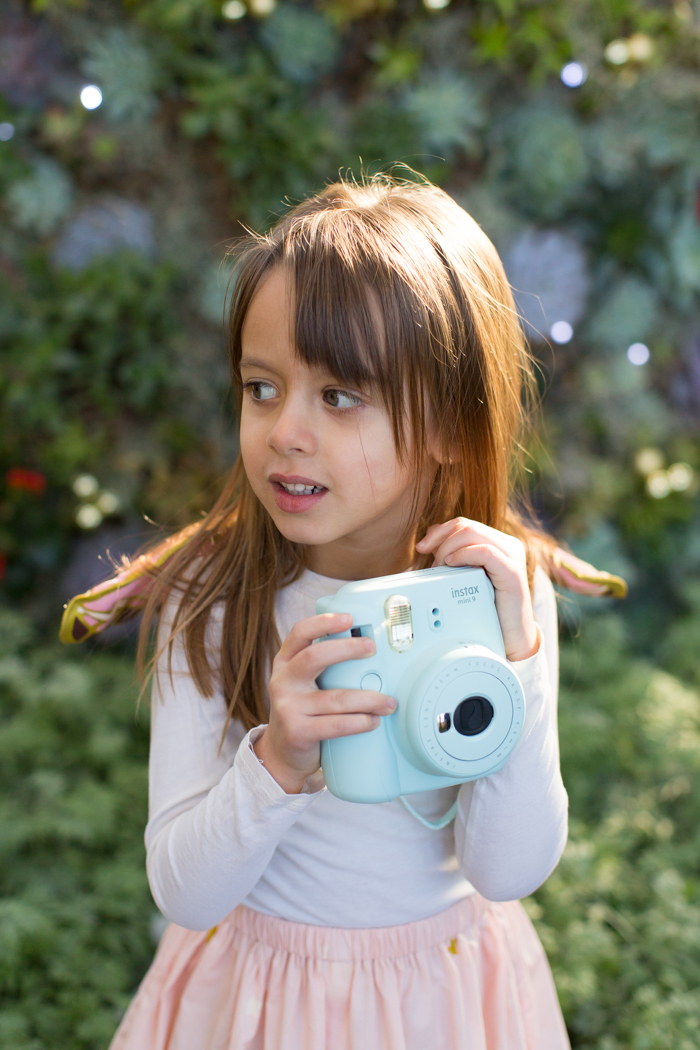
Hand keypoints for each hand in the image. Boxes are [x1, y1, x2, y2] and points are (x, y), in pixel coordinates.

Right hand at [254, 612, 395, 793]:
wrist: (281, 753)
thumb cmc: (303, 711)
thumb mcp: (303, 683)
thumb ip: (323, 667)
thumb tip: (371, 652)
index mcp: (285, 662)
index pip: (300, 633)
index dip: (324, 622)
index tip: (349, 618)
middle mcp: (283, 680)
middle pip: (315, 656)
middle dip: (347, 649)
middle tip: (372, 649)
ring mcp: (288, 706)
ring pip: (336, 698)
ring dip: (369, 699)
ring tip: (389, 702)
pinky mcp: (298, 732)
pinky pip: (337, 724)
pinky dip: (361, 722)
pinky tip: (373, 721)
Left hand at [416, 518, 538, 662]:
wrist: (511, 636)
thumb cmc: (490, 609)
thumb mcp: (467, 575)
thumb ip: (454, 552)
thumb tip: (433, 531)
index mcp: (498, 542)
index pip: (464, 524)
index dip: (439, 532)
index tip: (422, 548)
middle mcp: (507, 545)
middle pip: (465, 526)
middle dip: (441, 542)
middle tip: (433, 565)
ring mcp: (512, 556)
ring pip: (471, 533)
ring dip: (448, 549)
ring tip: (442, 568)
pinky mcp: (512, 571)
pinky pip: (484, 551)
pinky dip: (463, 554)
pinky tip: (453, 564)